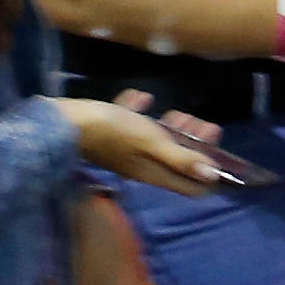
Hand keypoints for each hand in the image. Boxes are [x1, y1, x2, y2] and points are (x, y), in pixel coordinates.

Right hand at [54, 92, 231, 194]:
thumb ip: (180, 158)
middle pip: (176, 160)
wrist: (64, 122)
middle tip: (201, 123)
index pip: (190, 186)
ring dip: (171, 127)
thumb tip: (213, 176)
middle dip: (193, 144)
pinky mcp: (110, 135)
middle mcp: (142, 166)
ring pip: (156, 142)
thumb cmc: (112, 132)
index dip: (210, 172)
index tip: (220, 151)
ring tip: (177, 113)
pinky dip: (139, 112)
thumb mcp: (150, 143)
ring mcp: (125, 151)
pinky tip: (140, 98)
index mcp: (154, 173)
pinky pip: (131, 124)